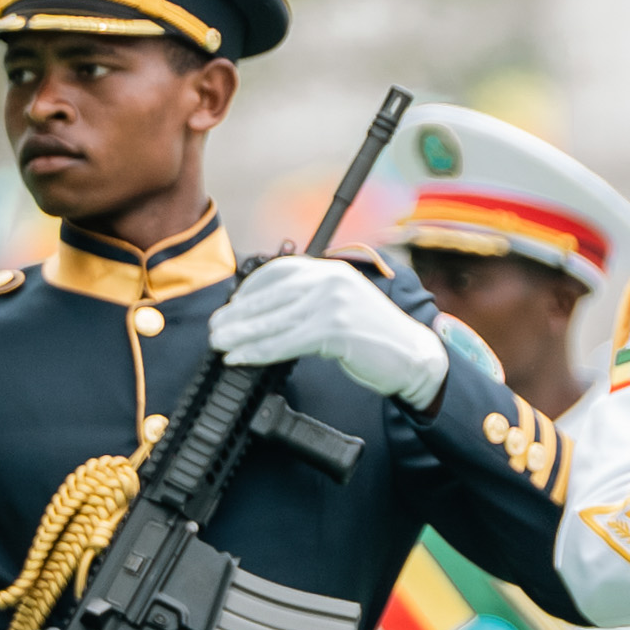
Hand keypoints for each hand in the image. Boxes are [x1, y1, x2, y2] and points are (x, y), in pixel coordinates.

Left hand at [207, 257, 445, 406]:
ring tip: (220, 343)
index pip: (279, 270)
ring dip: (240, 334)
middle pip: (271, 296)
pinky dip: (258, 352)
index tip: (232, 305)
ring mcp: (333, 303)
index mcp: (331, 270)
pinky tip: (241, 359)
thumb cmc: (376, 336)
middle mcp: (330, 280)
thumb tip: (268, 313)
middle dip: (238, 314)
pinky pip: (285, 342)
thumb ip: (313, 300)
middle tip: (215, 328)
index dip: (250, 289)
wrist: (414, 356)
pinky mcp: (334, 329)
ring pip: (273, 320)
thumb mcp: (344, 305)